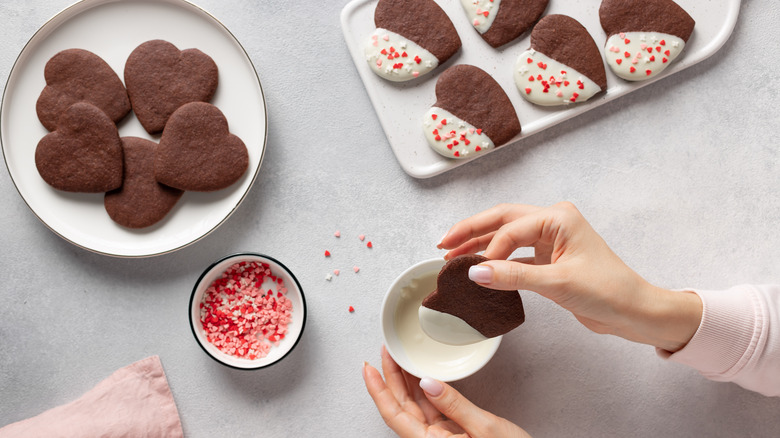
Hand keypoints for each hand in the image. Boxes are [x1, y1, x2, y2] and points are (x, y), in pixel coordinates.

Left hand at [363, 346, 530, 437]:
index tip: (368, 368)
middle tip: (386, 351)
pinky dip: (426, 390)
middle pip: (402, 408)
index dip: (378, 390)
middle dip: (391, 378)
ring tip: (401, 357)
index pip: (394, 415)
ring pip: (416, 407)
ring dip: (407, 382)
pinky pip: (432, 410)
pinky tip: (422, 375)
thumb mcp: (484, 428)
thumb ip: (454, 404)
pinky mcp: (453, 435)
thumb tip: (428, 382)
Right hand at [438, 202, 701, 352]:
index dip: (489, 250)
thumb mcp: (558, 283)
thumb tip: (475, 271)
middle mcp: (552, 222)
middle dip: (470, 231)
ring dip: (480, 244)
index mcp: (558, 218)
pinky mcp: (549, 258)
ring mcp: (551, 239)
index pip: (510, 229)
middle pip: (501, 220)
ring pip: (505, 235)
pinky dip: (496, 260)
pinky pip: (515, 254)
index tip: (472, 271)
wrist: (634, 312)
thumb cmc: (608, 291)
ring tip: (451, 255)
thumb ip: (514, 276)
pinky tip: (479, 267)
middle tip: (441, 244)